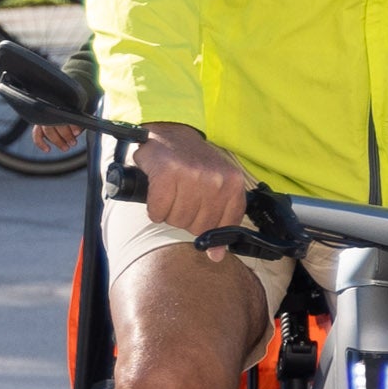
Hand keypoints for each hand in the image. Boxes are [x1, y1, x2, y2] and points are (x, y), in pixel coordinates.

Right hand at [138, 123, 256, 242]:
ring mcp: (193, 176)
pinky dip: (154, 208)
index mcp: (234, 184)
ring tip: (170, 193)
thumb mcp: (220, 186)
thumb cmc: (195, 165)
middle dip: (185, 218)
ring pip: (176, 220)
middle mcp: (216, 181)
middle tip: (181, 198)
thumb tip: (217, 256)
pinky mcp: (167, 174)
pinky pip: (158, 210)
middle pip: (197, 228)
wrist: (172, 133)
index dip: (207, 228)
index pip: (223, 228)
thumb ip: (222, 219)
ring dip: (168, 213)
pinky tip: (157, 194)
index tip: (199, 216)